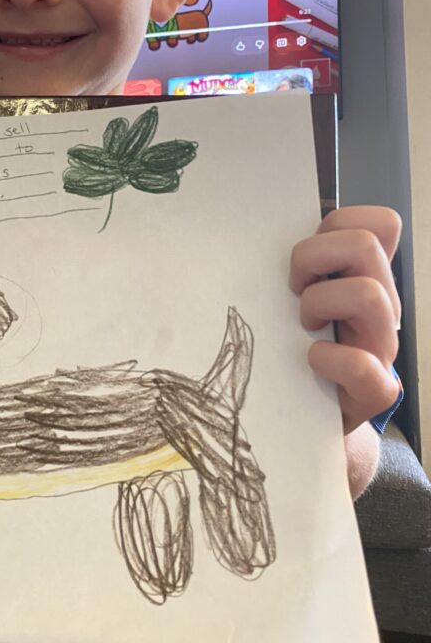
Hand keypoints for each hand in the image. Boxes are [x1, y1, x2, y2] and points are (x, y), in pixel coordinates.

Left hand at [289, 206, 401, 434]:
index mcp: (367, 276)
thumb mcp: (299, 295)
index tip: (307, 255)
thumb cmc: (295, 346)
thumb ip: (297, 263)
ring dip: (320, 302)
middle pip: (366, 245)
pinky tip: (312, 360)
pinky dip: (329, 359)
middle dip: (314, 257)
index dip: (338, 223)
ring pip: (369, 295)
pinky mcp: (376, 390)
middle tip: (293, 288)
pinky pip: (364, 365)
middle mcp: (382, 306)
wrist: (308, 420)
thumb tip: (260, 227)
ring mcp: (383, 346)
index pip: (381, 223)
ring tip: (304, 324)